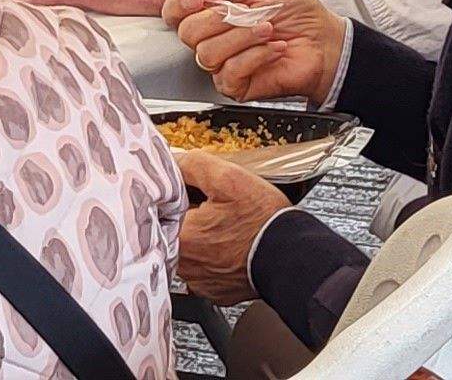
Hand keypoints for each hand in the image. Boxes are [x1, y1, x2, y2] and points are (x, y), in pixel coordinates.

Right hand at [166, 0, 345, 102]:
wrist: (324, 42)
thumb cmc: (297, 14)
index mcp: (213, 12)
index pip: (175, 12)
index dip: (179, 4)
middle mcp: (213, 39)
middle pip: (187, 33)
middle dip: (218, 19)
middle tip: (245, 13)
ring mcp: (223, 64)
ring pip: (207, 53)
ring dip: (242, 37)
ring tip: (268, 30)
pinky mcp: (236, 85)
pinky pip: (229, 72)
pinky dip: (255, 56)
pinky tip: (274, 49)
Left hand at [169, 148, 291, 307]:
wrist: (292, 256)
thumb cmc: (264, 221)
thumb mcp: (229, 179)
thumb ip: (193, 165)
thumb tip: (173, 160)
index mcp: (182, 237)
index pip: (159, 211)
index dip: (173, 198)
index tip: (187, 193)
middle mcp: (185, 265)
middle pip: (171, 233)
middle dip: (185, 218)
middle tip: (209, 207)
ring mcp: (199, 282)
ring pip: (186, 253)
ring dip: (197, 239)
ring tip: (221, 226)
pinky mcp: (214, 291)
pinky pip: (202, 271)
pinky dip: (210, 258)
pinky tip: (227, 245)